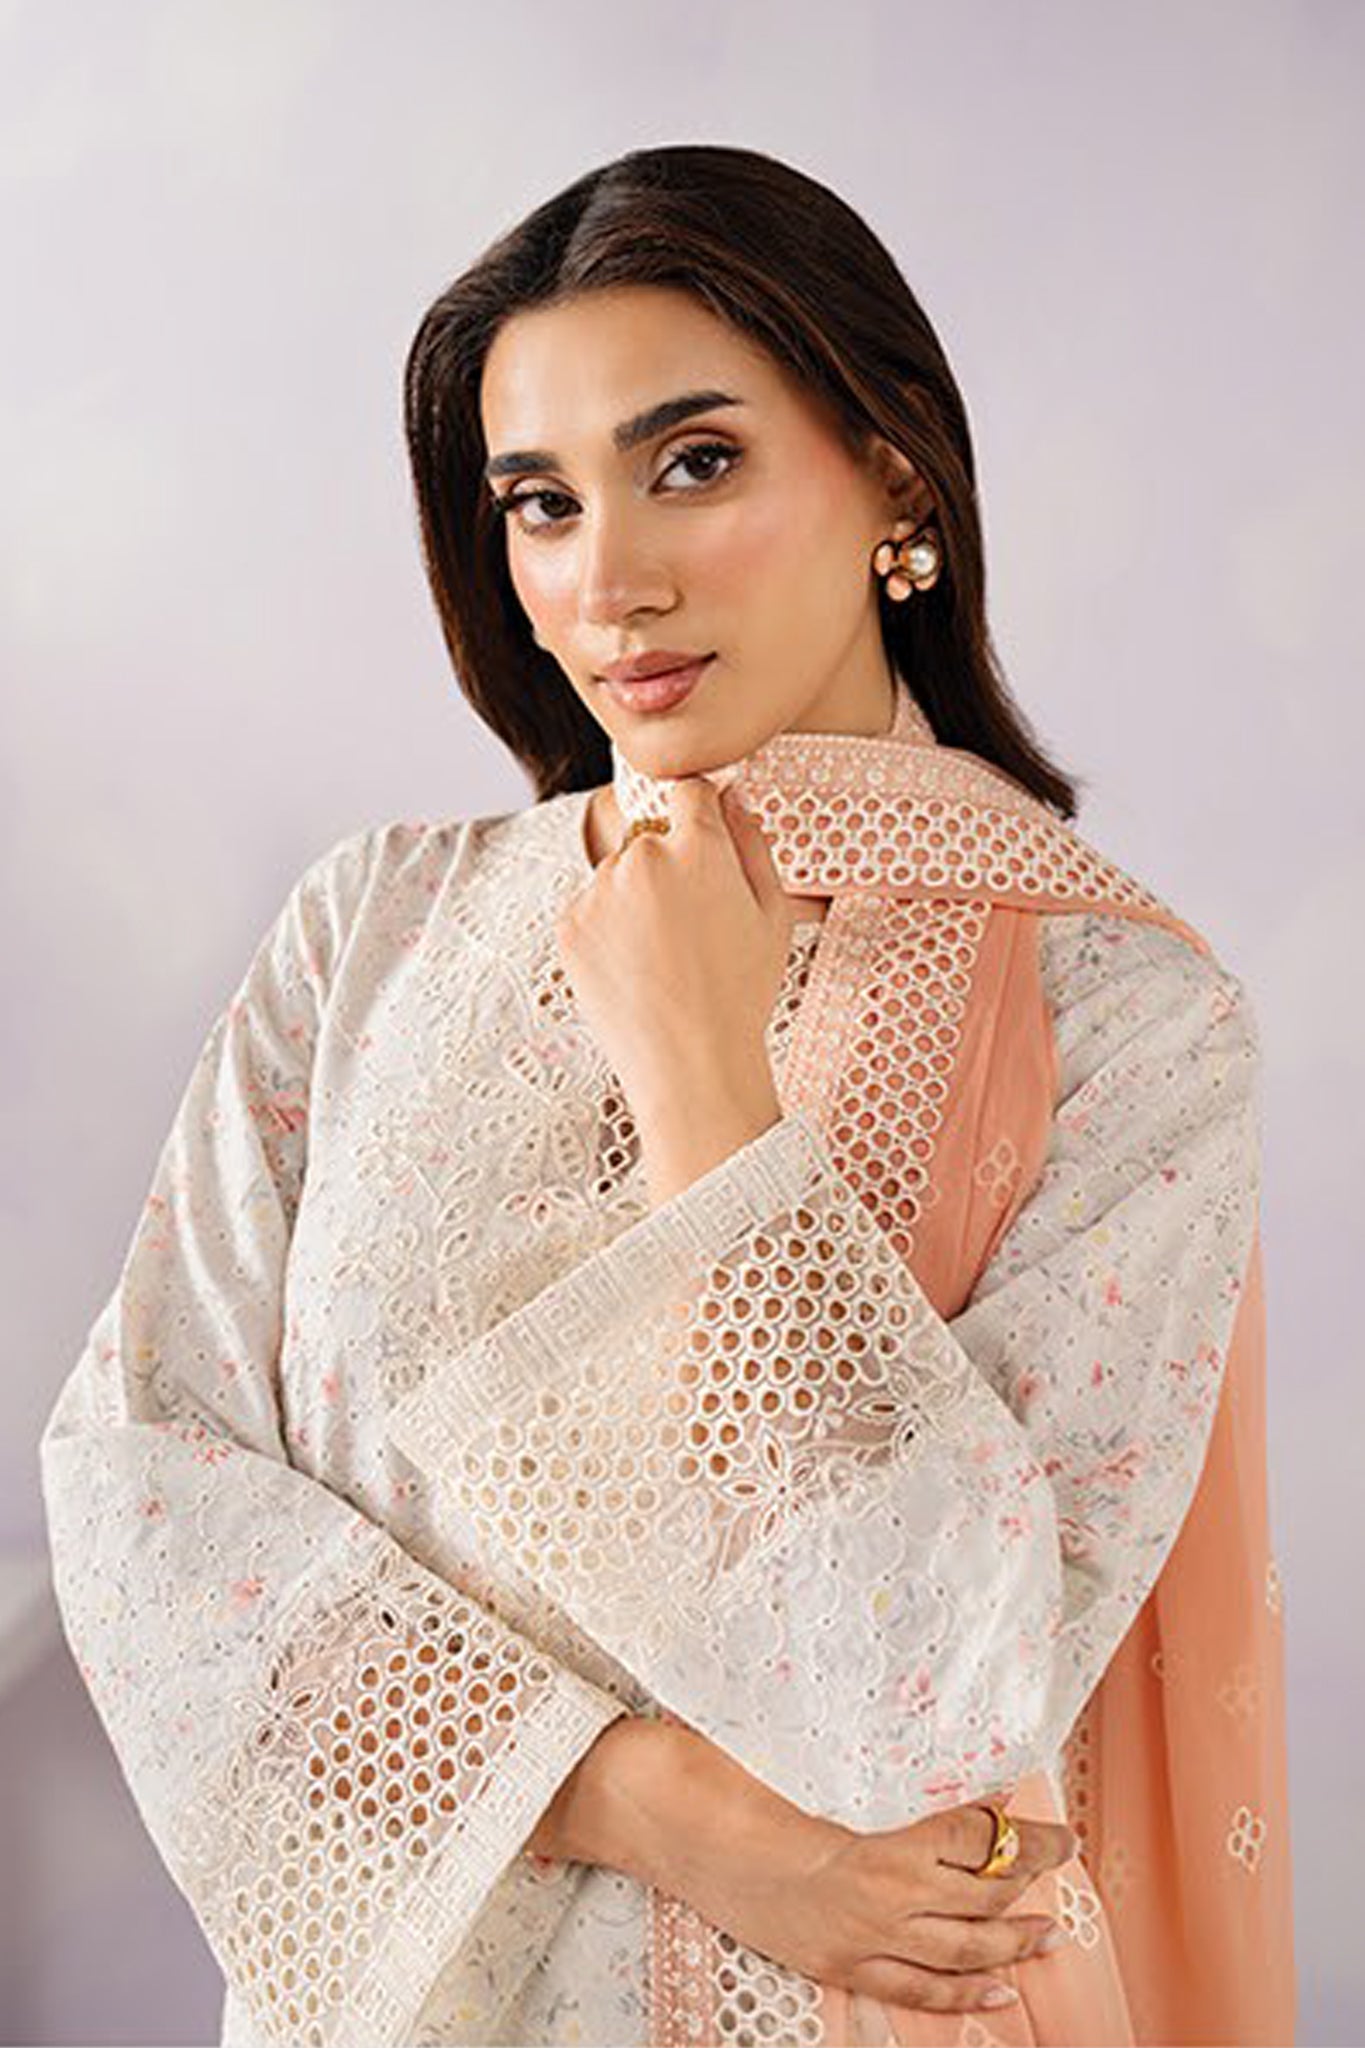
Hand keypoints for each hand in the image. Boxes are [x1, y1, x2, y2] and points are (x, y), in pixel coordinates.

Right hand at [545, 1718, 1072, 2018]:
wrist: (663, 1815)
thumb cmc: (732, 1766)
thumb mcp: (813, 1746)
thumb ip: (877, 1758)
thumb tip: (934, 1741)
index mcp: (876, 1842)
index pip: (975, 1839)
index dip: (1017, 1828)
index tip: (1042, 1811)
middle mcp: (877, 1901)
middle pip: (980, 1895)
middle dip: (1030, 1876)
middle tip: (1064, 1853)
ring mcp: (855, 1940)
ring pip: (959, 1952)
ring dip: (1011, 1939)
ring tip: (1050, 1927)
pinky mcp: (832, 1963)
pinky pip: (913, 1990)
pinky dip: (962, 1995)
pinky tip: (998, 1990)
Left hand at [554, 780, 795, 1185]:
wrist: (690, 1069)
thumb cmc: (741, 996)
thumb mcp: (773, 916)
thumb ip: (753, 842)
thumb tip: (731, 794)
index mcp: (698, 848)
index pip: (690, 790)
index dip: (700, 816)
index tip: (703, 844)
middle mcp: (642, 858)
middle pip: (651, 839)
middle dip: (668, 868)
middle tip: (690, 930)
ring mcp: (599, 892)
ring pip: (617, 876)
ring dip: (633, 900)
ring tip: (662, 959)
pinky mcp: (569, 926)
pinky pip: (590, 910)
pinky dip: (607, 932)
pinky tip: (635, 972)